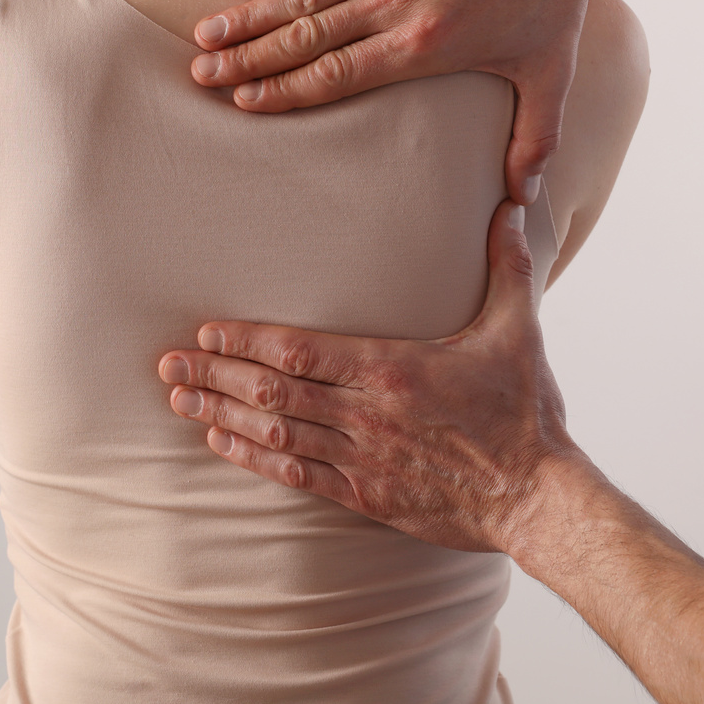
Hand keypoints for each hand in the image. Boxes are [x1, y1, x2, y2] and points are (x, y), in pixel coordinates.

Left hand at [156, 201, 579, 553]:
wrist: (536, 496)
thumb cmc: (525, 412)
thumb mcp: (519, 330)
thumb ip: (508, 268)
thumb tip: (513, 208)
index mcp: (394, 369)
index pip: (301, 350)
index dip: (246, 341)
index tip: (207, 332)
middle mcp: (367, 415)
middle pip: (272, 391)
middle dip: (215, 375)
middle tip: (167, 363)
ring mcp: (362, 458)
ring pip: (275, 434)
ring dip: (221, 415)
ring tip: (179, 400)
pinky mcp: (366, 495)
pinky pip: (296, 475)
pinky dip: (253, 459)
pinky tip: (222, 444)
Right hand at [189, 0, 627, 203]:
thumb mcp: (552, 74)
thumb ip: (536, 139)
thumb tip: (525, 198)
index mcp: (427, 44)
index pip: (340, 75)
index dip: (287, 91)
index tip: (243, 104)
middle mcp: (398, 2)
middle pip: (306, 37)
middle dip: (249, 59)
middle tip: (200, 75)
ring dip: (250, 14)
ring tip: (203, 33)